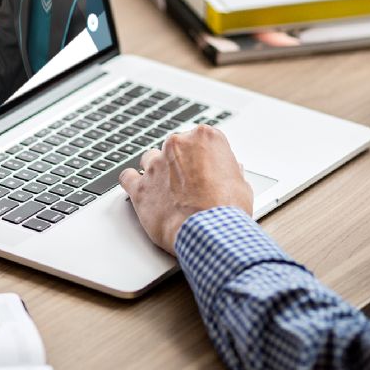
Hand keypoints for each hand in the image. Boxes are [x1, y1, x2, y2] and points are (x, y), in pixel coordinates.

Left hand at [118, 125, 252, 254]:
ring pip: (150, 159)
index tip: (206, 170)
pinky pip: (127, 177)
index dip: (204, 157)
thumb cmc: (227, 209)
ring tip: (167, 190)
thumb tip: (230, 171)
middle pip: (175, 147)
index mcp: (205, 137)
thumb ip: (230, 171)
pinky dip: (132, 182)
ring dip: (157, 171)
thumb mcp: (241, 185)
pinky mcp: (140, 186)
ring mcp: (156, 164)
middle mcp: (178, 144)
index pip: (201, 140)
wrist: (209, 232)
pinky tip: (140, 189)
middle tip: (190, 184)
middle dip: (180, 163)